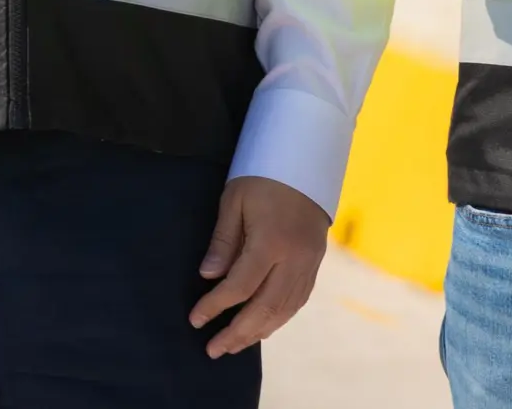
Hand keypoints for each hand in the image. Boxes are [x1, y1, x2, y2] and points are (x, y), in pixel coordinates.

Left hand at [189, 176, 329, 357]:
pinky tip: (262, 329)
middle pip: (265, 308)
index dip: (216, 306)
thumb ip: (223, 241)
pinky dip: (278, 319)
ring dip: (258, 332)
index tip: (196, 320)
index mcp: (271, 241)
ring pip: (284, 310)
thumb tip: (208, 277)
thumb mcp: (234, 201)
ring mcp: (309, 264)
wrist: (305, 163)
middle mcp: (294, 259)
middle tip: (213, 349)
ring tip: (233, 346)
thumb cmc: (262, 178)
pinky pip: (297, 301)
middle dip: (238, 333)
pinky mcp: (315, 264)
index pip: (240, 286)